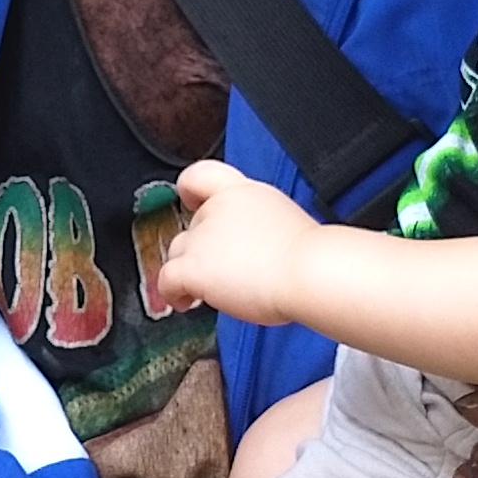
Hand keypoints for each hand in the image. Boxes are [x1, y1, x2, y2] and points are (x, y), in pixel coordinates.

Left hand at [153, 158, 320, 325]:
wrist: (309, 272)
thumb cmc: (309, 259)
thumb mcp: (285, 225)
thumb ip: (260, 228)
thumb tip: (256, 247)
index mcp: (245, 193)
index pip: (203, 175)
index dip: (190, 191)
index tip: (191, 203)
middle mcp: (219, 208)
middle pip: (193, 225)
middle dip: (201, 249)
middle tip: (219, 271)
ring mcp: (203, 237)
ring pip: (177, 251)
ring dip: (187, 270)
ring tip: (201, 290)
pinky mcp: (193, 266)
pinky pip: (167, 279)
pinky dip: (172, 293)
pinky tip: (185, 302)